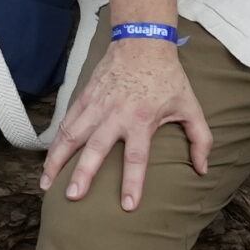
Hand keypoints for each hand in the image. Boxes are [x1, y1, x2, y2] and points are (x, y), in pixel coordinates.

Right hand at [40, 37, 211, 210]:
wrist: (142, 42)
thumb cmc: (168, 78)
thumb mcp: (191, 107)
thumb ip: (200, 139)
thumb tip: (203, 170)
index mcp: (142, 120)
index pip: (137, 157)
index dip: (133, 183)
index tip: (127, 206)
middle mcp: (115, 115)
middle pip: (96, 149)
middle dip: (83, 174)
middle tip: (72, 197)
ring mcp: (96, 106)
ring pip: (72, 136)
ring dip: (57, 160)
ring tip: (46, 184)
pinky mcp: (84, 98)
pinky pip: (66, 123)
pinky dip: (56, 142)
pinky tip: (49, 160)